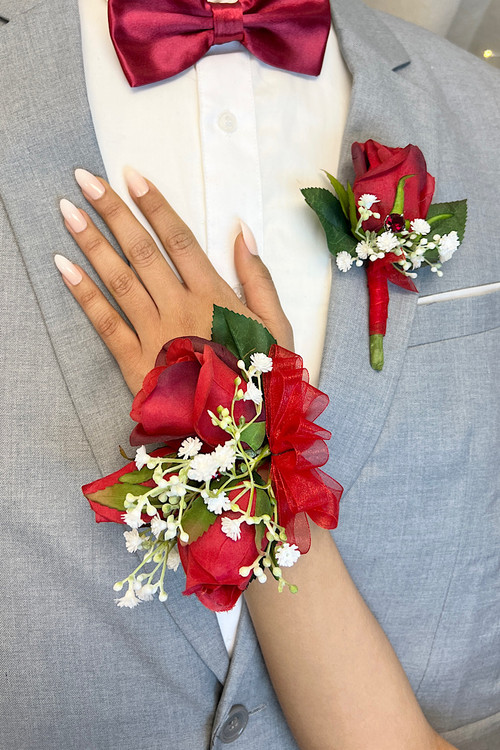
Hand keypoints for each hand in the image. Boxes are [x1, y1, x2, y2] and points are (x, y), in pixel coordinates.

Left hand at [55, 168, 292, 394]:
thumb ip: (259, 278)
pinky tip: (64, 266)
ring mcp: (155, 333)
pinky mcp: (136, 362)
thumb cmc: (264, 378)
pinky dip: (84, 293)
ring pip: (119, 279)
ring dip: (91, 242)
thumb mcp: (278, 327)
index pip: (179, 239)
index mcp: (215, 296)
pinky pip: (105, 322)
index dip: (154, 205)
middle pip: (141, 251)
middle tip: (84, 180)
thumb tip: (241, 230)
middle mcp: (180, 307)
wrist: (245, 435)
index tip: (131, 176)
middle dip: (111, 212)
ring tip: (67, 211)